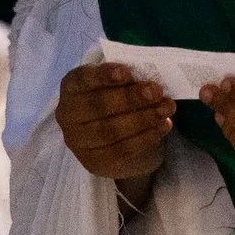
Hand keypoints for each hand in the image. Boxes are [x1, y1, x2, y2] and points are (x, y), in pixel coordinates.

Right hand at [55, 64, 172, 205]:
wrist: (117, 136)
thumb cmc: (117, 98)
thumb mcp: (118, 83)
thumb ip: (127, 79)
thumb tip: (149, 78)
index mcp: (71, 87)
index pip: (82, 79)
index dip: (103, 75)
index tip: (126, 72)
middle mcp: (67, 115)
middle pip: (98, 106)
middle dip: (130, 97)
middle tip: (156, 90)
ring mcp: (78, 142)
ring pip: (111, 130)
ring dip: (144, 118)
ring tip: (167, 107)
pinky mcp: (93, 162)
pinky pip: (122, 150)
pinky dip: (146, 137)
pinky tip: (163, 125)